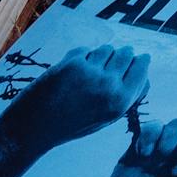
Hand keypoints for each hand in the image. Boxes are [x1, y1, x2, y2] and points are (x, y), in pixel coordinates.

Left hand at [0, 44, 148, 176]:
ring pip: (107, 49)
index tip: (139, 58)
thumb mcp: (106, 117)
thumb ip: (125, 97)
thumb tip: (142, 74)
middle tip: (116, 58)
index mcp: (121, 102)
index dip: (141, 62)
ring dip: (103, 54)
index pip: (142, 71)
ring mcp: (90, 72)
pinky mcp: (71, 63)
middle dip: (123, 54)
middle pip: (127, 55)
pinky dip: (83, 56)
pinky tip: (75, 68)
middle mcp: (109, 85)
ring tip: (93, 66)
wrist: (35, 127)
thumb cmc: (72, 125)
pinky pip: (85, 50)